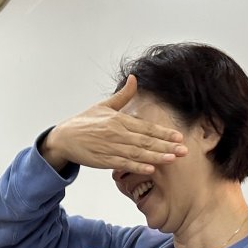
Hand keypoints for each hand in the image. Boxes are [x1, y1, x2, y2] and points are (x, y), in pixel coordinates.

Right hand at [42, 75, 186, 174]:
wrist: (63, 138)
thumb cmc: (84, 122)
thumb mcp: (104, 105)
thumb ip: (123, 96)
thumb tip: (135, 78)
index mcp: (118, 120)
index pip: (146, 127)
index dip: (163, 132)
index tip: (178, 136)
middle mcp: (116, 134)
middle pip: (146, 141)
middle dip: (166, 146)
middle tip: (184, 150)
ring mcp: (110, 148)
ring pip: (138, 153)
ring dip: (156, 156)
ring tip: (172, 159)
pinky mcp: (104, 161)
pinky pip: (123, 164)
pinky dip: (137, 166)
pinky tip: (150, 169)